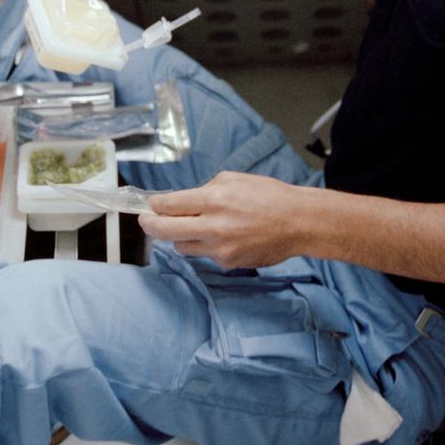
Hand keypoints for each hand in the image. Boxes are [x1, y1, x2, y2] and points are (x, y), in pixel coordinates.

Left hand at [137, 172, 309, 268]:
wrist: (297, 222)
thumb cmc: (268, 196)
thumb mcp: (233, 180)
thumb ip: (205, 191)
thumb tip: (181, 201)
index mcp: (214, 200)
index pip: (169, 205)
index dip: (153, 205)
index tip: (148, 205)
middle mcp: (214, 226)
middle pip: (165, 232)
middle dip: (150, 225)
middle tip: (146, 221)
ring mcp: (220, 249)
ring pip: (181, 247)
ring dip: (180, 237)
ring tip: (193, 227)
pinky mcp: (228, 263)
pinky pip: (204, 255)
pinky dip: (205, 245)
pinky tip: (223, 235)